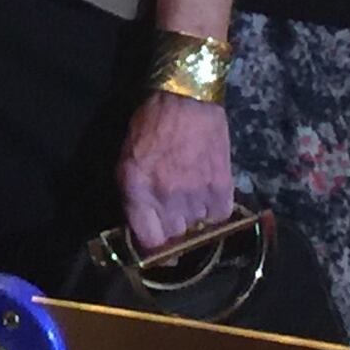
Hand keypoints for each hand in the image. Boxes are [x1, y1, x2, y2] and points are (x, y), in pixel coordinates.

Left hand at [118, 91, 233, 251]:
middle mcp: (166, 198)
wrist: (186, 98)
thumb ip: (133, 196)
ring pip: (197, 229)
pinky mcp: (221, 187)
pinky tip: (208, 194)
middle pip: (174, 239)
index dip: (153, 251)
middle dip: (172, 233)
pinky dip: (215, 210)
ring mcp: (195, 195)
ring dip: (194, 218)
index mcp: (137, 190)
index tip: (157, 249)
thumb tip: (142, 225)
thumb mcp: (127, 160)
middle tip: (174, 218)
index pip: (148, 243)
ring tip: (190, 197)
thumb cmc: (150, 123)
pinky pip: (220, 216)